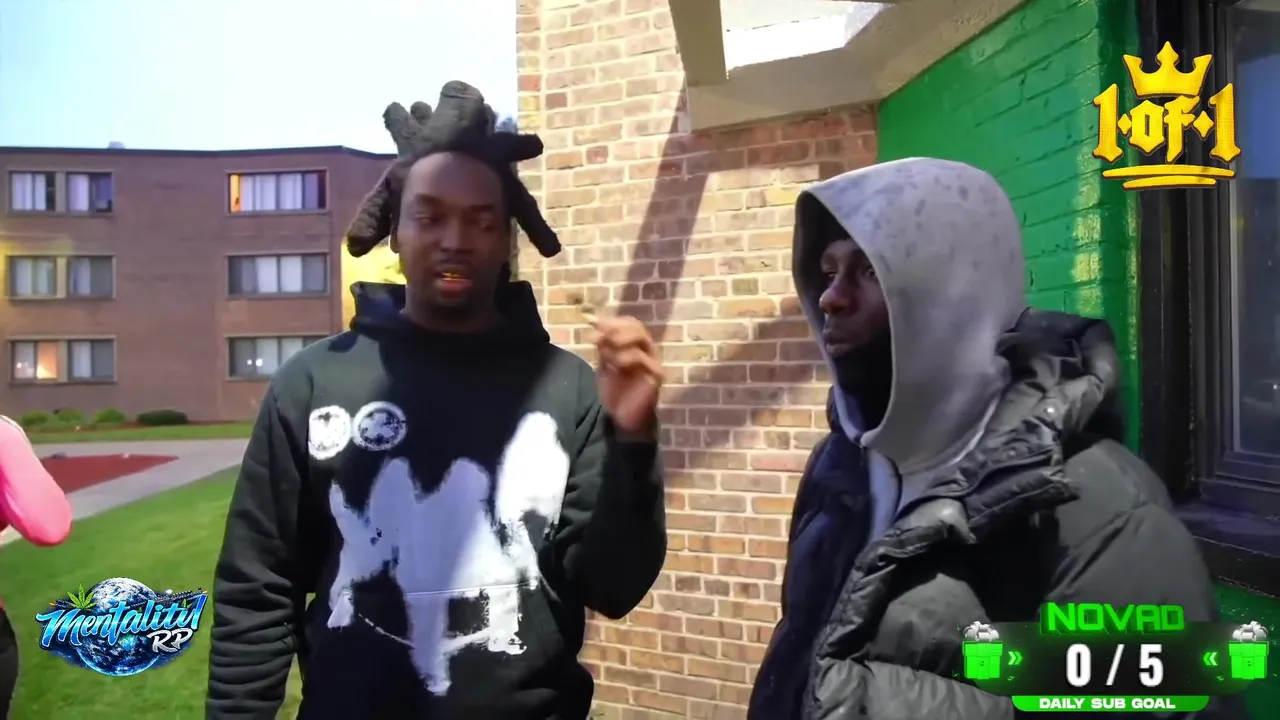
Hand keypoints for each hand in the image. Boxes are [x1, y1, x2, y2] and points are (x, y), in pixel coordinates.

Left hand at [591, 315, 662, 435]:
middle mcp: (647, 350)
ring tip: (605, 352)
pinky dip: (627, 357)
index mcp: (635, 346)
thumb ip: (603, 345)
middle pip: (638, 327)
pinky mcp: (656, 375)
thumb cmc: (615, 391)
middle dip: (617, 328)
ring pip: (642, 339)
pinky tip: (614, 364)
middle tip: (599, 336)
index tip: (595, 324)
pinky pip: (644, 359)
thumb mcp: (604, 364)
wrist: (622, 417)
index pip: (630, 324)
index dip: (613, 321)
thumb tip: (594, 322)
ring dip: (620, 340)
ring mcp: (653, 361)